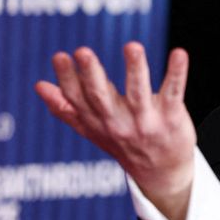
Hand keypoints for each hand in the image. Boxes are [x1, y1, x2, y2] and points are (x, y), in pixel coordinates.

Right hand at [35, 42, 196, 219]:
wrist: (162, 173)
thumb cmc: (124, 143)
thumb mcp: (93, 130)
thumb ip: (67, 109)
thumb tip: (40, 86)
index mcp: (97, 122)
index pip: (78, 100)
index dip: (68, 79)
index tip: (60, 56)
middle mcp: (118, 123)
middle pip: (102, 98)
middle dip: (92, 75)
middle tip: (83, 51)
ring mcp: (146, 121)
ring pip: (139, 94)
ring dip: (135, 70)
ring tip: (133, 46)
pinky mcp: (171, 118)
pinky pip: (174, 93)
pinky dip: (177, 73)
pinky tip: (179, 54)